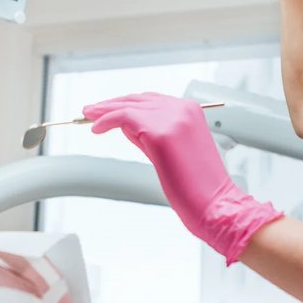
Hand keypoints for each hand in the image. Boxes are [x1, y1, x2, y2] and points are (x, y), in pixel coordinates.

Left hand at [84, 93, 281, 264]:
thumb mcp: (175, 150)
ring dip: (104, 110)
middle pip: (138, 99)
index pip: (151, 99)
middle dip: (111, 104)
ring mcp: (172, 119)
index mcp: (191, 111)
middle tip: (90, 111)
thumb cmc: (197, 185)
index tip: (108, 109)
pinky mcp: (159, 134)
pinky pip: (125, 119)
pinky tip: (96, 128)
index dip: (127, 103)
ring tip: (88, 117)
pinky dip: (106, 120)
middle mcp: (182, 109)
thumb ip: (153, 133)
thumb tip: (125, 125)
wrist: (214, 203)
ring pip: (129, 106)